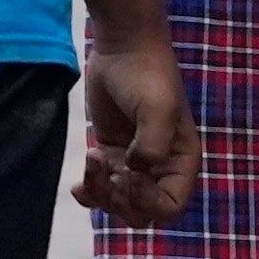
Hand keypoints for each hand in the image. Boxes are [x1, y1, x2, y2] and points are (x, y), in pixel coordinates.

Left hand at [75, 28, 199, 223]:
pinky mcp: (111, 153)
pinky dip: (88, 191)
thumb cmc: (147, 76)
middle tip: (106, 168)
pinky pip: (101, 187)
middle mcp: (161, 167)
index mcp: (181, 161)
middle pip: (141, 211)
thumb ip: (151, 147)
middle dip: (119, 200)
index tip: (130, 174)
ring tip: (91, 158)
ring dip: (100, 193)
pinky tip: (77, 185)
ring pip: (118, 202)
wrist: (123, 47)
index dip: (147, 202)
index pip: (170, 207)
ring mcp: (134, 162)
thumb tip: (135, 171)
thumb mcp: (157, 110)